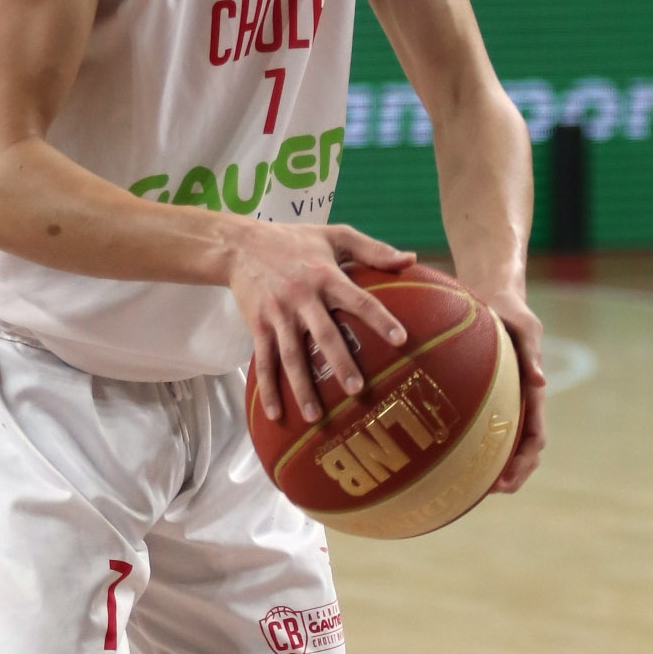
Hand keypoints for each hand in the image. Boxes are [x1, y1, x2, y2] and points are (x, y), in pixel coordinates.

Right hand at [229, 220, 416, 426]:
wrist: (240, 245)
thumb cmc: (295, 240)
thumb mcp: (335, 235)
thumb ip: (374, 249)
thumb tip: (411, 260)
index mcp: (326, 276)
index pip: (359, 299)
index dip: (380, 319)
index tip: (401, 339)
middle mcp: (303, 297)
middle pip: (324, 335)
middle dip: (340, 363)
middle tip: (357, 390)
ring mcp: (278, 314)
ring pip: (291, 355)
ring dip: (302, 387)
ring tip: (315, 417)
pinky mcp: (258, 325)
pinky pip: (264, 361)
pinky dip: (268, 388)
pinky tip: (276, 414)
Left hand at [472, 284, 545, 492]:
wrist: (495, 297)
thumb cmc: (510, 311)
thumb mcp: (524, 326)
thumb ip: (532, 351)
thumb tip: (540, 382)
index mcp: (530, 394)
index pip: (536, 438)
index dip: (524, 462)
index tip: (507, 478)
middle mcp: (518, 404)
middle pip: (522, 452)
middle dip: (511, 476)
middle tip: (488, 491)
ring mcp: (502, 402)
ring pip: (502, 446)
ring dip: (493, 468)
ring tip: (468, 486)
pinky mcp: (484, 396)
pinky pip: (480, 428)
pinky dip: (473, 447)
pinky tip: (447, 457)